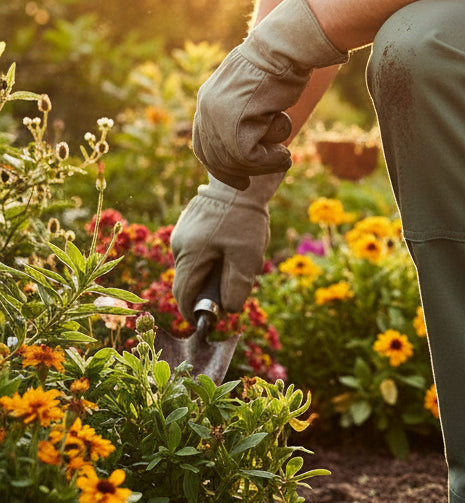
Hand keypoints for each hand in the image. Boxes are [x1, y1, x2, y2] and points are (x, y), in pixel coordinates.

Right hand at [170, 173, 284, 321]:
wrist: (241, 180)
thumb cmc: (245, 219)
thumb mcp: (247, 257)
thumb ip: (237, 286)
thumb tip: (229, 309)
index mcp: (189, 255)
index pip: (183, 295)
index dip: (193, 312)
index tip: (205, 322)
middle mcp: (179, 245)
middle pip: (188, 280)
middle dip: (208, 290)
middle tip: (233, 289)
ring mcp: (183, 233)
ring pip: (195, 264)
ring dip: (213, 271)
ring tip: (240, 259)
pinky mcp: (190, 225)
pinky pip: (199, 250)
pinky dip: (214, 256)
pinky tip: (235, 245)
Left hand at [192, 0, 347, 188]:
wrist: (284, 49)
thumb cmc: (278, 64)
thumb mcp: (253, 88)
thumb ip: (244, 109)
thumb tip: (253, 130)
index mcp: (207, 100)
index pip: (204, 144)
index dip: (220, 167)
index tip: (239, 183)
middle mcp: (206, 110)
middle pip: (215, 158)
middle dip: (238, 174)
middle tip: (254, 181)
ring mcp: (218, 118)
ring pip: (235, 161)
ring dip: (263, 166)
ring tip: (282, 157)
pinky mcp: (236, 125)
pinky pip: (251, 159)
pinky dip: (271, 162)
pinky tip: (284, 156)